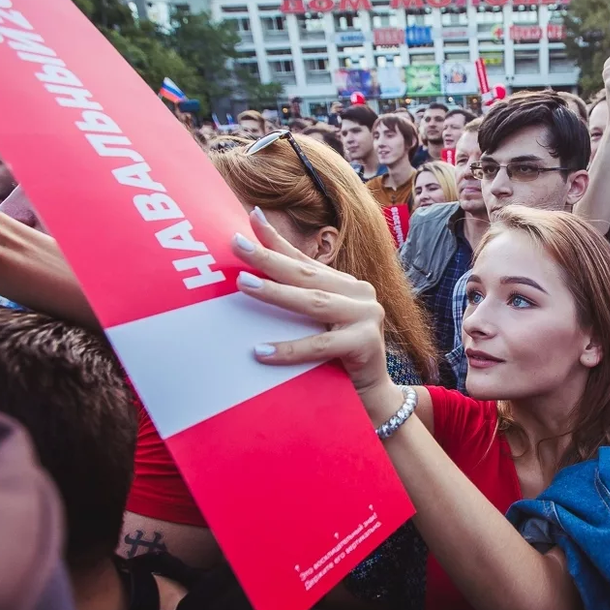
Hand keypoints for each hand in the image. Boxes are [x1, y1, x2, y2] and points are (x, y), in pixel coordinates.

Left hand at [231, 208, 393, 401]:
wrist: (372, 393)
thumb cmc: (339, 358)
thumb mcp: (318, 324)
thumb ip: (298, 301)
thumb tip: (253, 279)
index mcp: (347, 284)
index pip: (305, 259)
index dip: (278, 240)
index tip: (251, 217)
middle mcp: (360, 292)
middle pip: (306, 274)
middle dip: (269, 258)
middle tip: (237, 244)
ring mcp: (366, 315)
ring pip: (313, 302)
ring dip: (275, 292)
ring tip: (243, 283)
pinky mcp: (365, 342)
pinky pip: (319, 346)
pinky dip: (288, 349)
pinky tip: (260, 351)